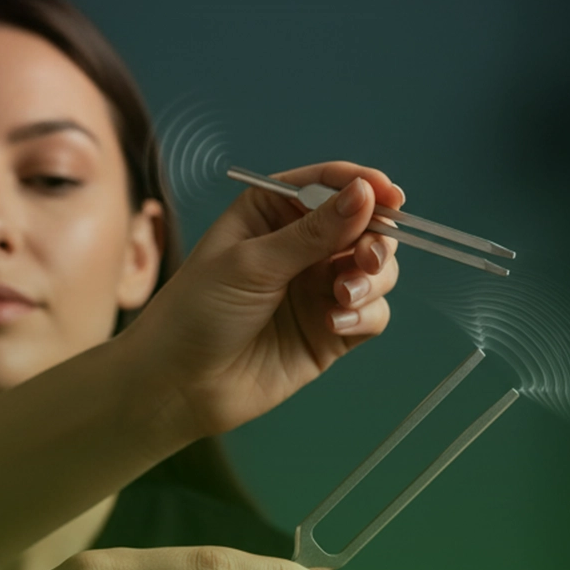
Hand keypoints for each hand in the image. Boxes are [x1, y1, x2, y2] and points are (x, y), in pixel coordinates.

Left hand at [123, 161, 403, 438]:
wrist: (179, 385)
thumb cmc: (197, 312)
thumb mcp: (252, 262)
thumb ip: (313, 231)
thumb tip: (365, 193)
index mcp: (273, 212)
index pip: (331, 184)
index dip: (365, 187)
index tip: (391, 196)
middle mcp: (302, 245)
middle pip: (366, 227)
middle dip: (376, 239)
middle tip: (367, 258)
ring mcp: (319, 289)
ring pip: (376, 270)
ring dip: (372, 279)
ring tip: (342, 296)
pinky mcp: (332, 331)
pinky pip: (373, 313)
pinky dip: (365, 315)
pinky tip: (335, 323)